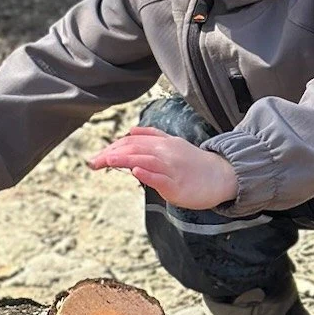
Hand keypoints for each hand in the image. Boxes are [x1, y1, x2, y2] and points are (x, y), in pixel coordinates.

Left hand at [87, 126, 237, 209]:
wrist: (221, 176)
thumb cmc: (195, 164)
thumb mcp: (173, 144)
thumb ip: (153, 136)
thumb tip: (131, 129)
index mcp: (162, 143)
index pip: (131, 141)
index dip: (112, 147)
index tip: (97, 157)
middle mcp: (165, 152)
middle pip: (133, 149)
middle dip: (110, 154)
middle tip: (92, 162)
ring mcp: (171, 168)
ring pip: (144, 159)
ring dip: (123, 159)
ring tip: (105, 160)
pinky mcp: (177, 185)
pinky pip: (160, 177)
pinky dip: (147, 173)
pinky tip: (135, 171)